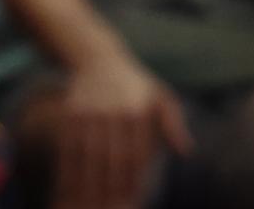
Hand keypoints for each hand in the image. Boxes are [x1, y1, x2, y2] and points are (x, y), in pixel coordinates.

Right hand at [55, 53, 192, 208]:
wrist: (99, 59)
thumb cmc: (138, 86)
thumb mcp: (162, 97)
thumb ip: (173, 124)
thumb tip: (185, 151)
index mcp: (137, 110)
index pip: (135, 154)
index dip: (132, 181)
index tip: (129, 202)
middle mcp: (112, 110)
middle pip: (110, 158)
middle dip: (108, 189)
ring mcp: (89, 110)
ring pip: (87, 154)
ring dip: (85, 184)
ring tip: (86, 204)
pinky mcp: (71, 112)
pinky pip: (69, 145)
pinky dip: (68, 168)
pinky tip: (68, 185)